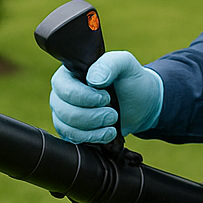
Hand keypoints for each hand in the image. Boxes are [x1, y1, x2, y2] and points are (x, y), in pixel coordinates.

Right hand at [49, 50, 163, 143]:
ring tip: (113, 122)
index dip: (85, 97)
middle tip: (113, 113)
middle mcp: (61, 94)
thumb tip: (93, 80)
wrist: (141, 104)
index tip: (107, 97)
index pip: (63, 89)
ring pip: (66, 127)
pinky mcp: (71, 131)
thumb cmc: (129, 80)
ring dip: (93, 129)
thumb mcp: (124, 63)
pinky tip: (109, 133)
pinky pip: (72, 139)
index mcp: (69, 74)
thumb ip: (109, 64)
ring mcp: (64, 114)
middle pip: (64, 111)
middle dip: (93, 116)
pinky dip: (92, 138)